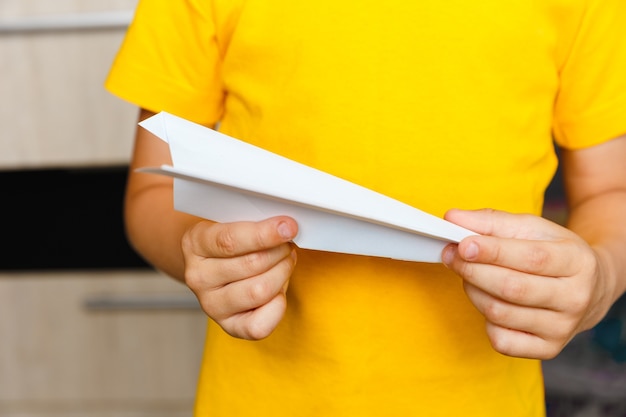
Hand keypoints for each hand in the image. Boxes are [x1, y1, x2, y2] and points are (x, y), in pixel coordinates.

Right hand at [181, 216, 297, 339]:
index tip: (289, 227)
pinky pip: (260, 324)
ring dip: (282, 273)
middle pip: (251, 264)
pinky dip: (278, 304)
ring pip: (260, 291)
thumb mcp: (233, 222)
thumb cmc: (232, 242)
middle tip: (288, 244)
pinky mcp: (228, 326)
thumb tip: (286, 227)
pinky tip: (277, 290)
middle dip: (280, 252)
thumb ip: (254, 222)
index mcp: (195, 244)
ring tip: (285, 262)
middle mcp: (198, 277)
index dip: (264, 234)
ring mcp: (211, 304)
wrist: (214, 265)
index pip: (230, 240)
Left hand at [442, 208, 610, 359]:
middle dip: (473, 270)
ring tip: (469, 275)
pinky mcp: (547, 350)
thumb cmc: (552, 253)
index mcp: (577, 261)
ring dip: (473, 291)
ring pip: (499, 313)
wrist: (588, 288)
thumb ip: (490, 221)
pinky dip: (485, 320)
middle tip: (451, 256)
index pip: (531, 258)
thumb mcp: (530, 228)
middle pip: (511, 288)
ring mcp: (562, 328)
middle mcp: (575, 298)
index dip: (492, 251)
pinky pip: (500, 340)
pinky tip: (489, 301)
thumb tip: (452, 218)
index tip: (463, 244)